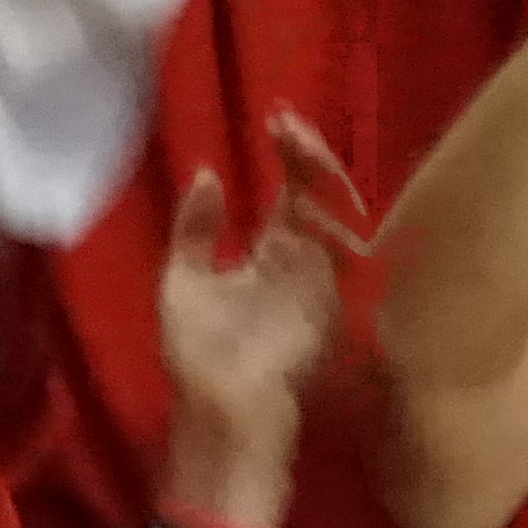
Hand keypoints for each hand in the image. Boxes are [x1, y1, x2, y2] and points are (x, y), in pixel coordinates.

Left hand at [155, 111, 357, 484]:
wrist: (219, 407)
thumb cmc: (198, 355)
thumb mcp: (180, 281)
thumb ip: (196, 229)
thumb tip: (208, 172)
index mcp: (271, 254)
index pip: (293, 192)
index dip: (290, 155)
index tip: (274, 119)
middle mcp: (304, 260)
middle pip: (324, 194)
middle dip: (312, 155)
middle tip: (287, 125)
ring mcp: (322, 278)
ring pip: (341, 212)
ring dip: (322, 175)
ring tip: (293, 144)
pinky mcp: (333, 298)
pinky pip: (347, 248)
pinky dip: (335, 216)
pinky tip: (306, 192)